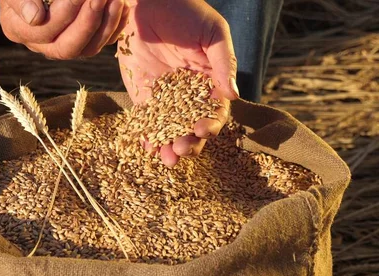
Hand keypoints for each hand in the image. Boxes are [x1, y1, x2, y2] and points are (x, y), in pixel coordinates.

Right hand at [0, 0, 129, 58]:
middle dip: (88, 21)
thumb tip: (35, 18)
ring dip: (106, 24)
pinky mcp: (84, 41)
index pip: (43, 30)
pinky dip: (115, 25)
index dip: (64, 12)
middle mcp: (41, 45)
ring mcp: (64, 45)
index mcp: (18, 30)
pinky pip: (102, 42)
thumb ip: (20, 0)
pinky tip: (123, 5)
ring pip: (88, 49)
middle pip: (67, 48)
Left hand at [118, 0, 239, 166]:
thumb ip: (223, 64)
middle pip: (192, 127)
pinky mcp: (144, 96)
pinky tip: (148, 146)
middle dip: (189, 142)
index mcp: (210, 82)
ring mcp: (166, 97)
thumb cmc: (186, 12)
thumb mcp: (212, 34)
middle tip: (180, 150)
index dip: (210, 124)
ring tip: (166, 158)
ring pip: (170, 130)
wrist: (147, 2)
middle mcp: (189, 95)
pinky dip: (148, 136)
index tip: (200, 131)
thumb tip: (234, 97)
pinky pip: (147, 121)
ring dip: (169, 146)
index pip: (214, 111)